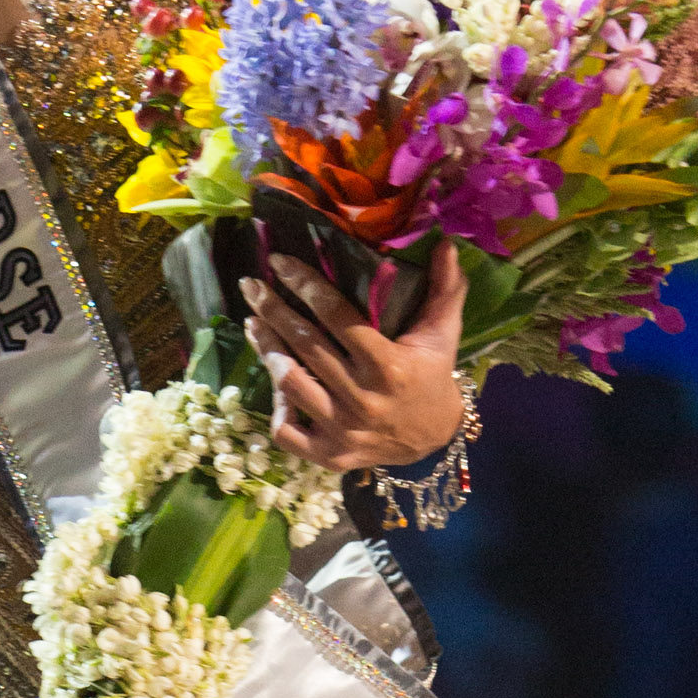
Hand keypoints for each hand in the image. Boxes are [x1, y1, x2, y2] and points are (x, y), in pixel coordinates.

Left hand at [244, 241, 468, 472]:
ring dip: (267, 349)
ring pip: (291, 383)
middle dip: (273, 310)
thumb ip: (445, 289)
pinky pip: (286, 432)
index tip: (279, 261)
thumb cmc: (432, 377)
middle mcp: (363, 399)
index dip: (305, 284)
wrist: (435, 439)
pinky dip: (275, 406)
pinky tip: (273, 377)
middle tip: (251, 286)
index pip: (338, 317)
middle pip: (307, 346)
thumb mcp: (443, 333)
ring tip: (252, 322)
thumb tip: (446, 243)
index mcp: (389, 366)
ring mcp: (343, 431)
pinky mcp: (329, 455)